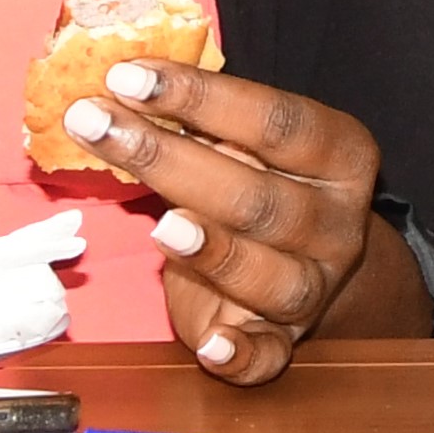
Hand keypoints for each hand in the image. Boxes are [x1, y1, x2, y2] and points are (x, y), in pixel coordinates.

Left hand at [51, 59, 393, 382]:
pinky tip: (211, 345)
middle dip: (168, 159)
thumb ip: (206, 122)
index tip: (128, 76)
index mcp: (340, 157)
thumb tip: (119, 84)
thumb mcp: (253, 146)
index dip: (201, 96)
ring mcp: (314, 286)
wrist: (311, 265)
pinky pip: (268, 356)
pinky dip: (241, 355)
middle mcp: (336, 223)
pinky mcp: (283, 342)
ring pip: (270, 275)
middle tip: (93, 124)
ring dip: (215, 252)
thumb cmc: (264, 187)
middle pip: (258, 197)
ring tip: (161, 228)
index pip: (276, 121)